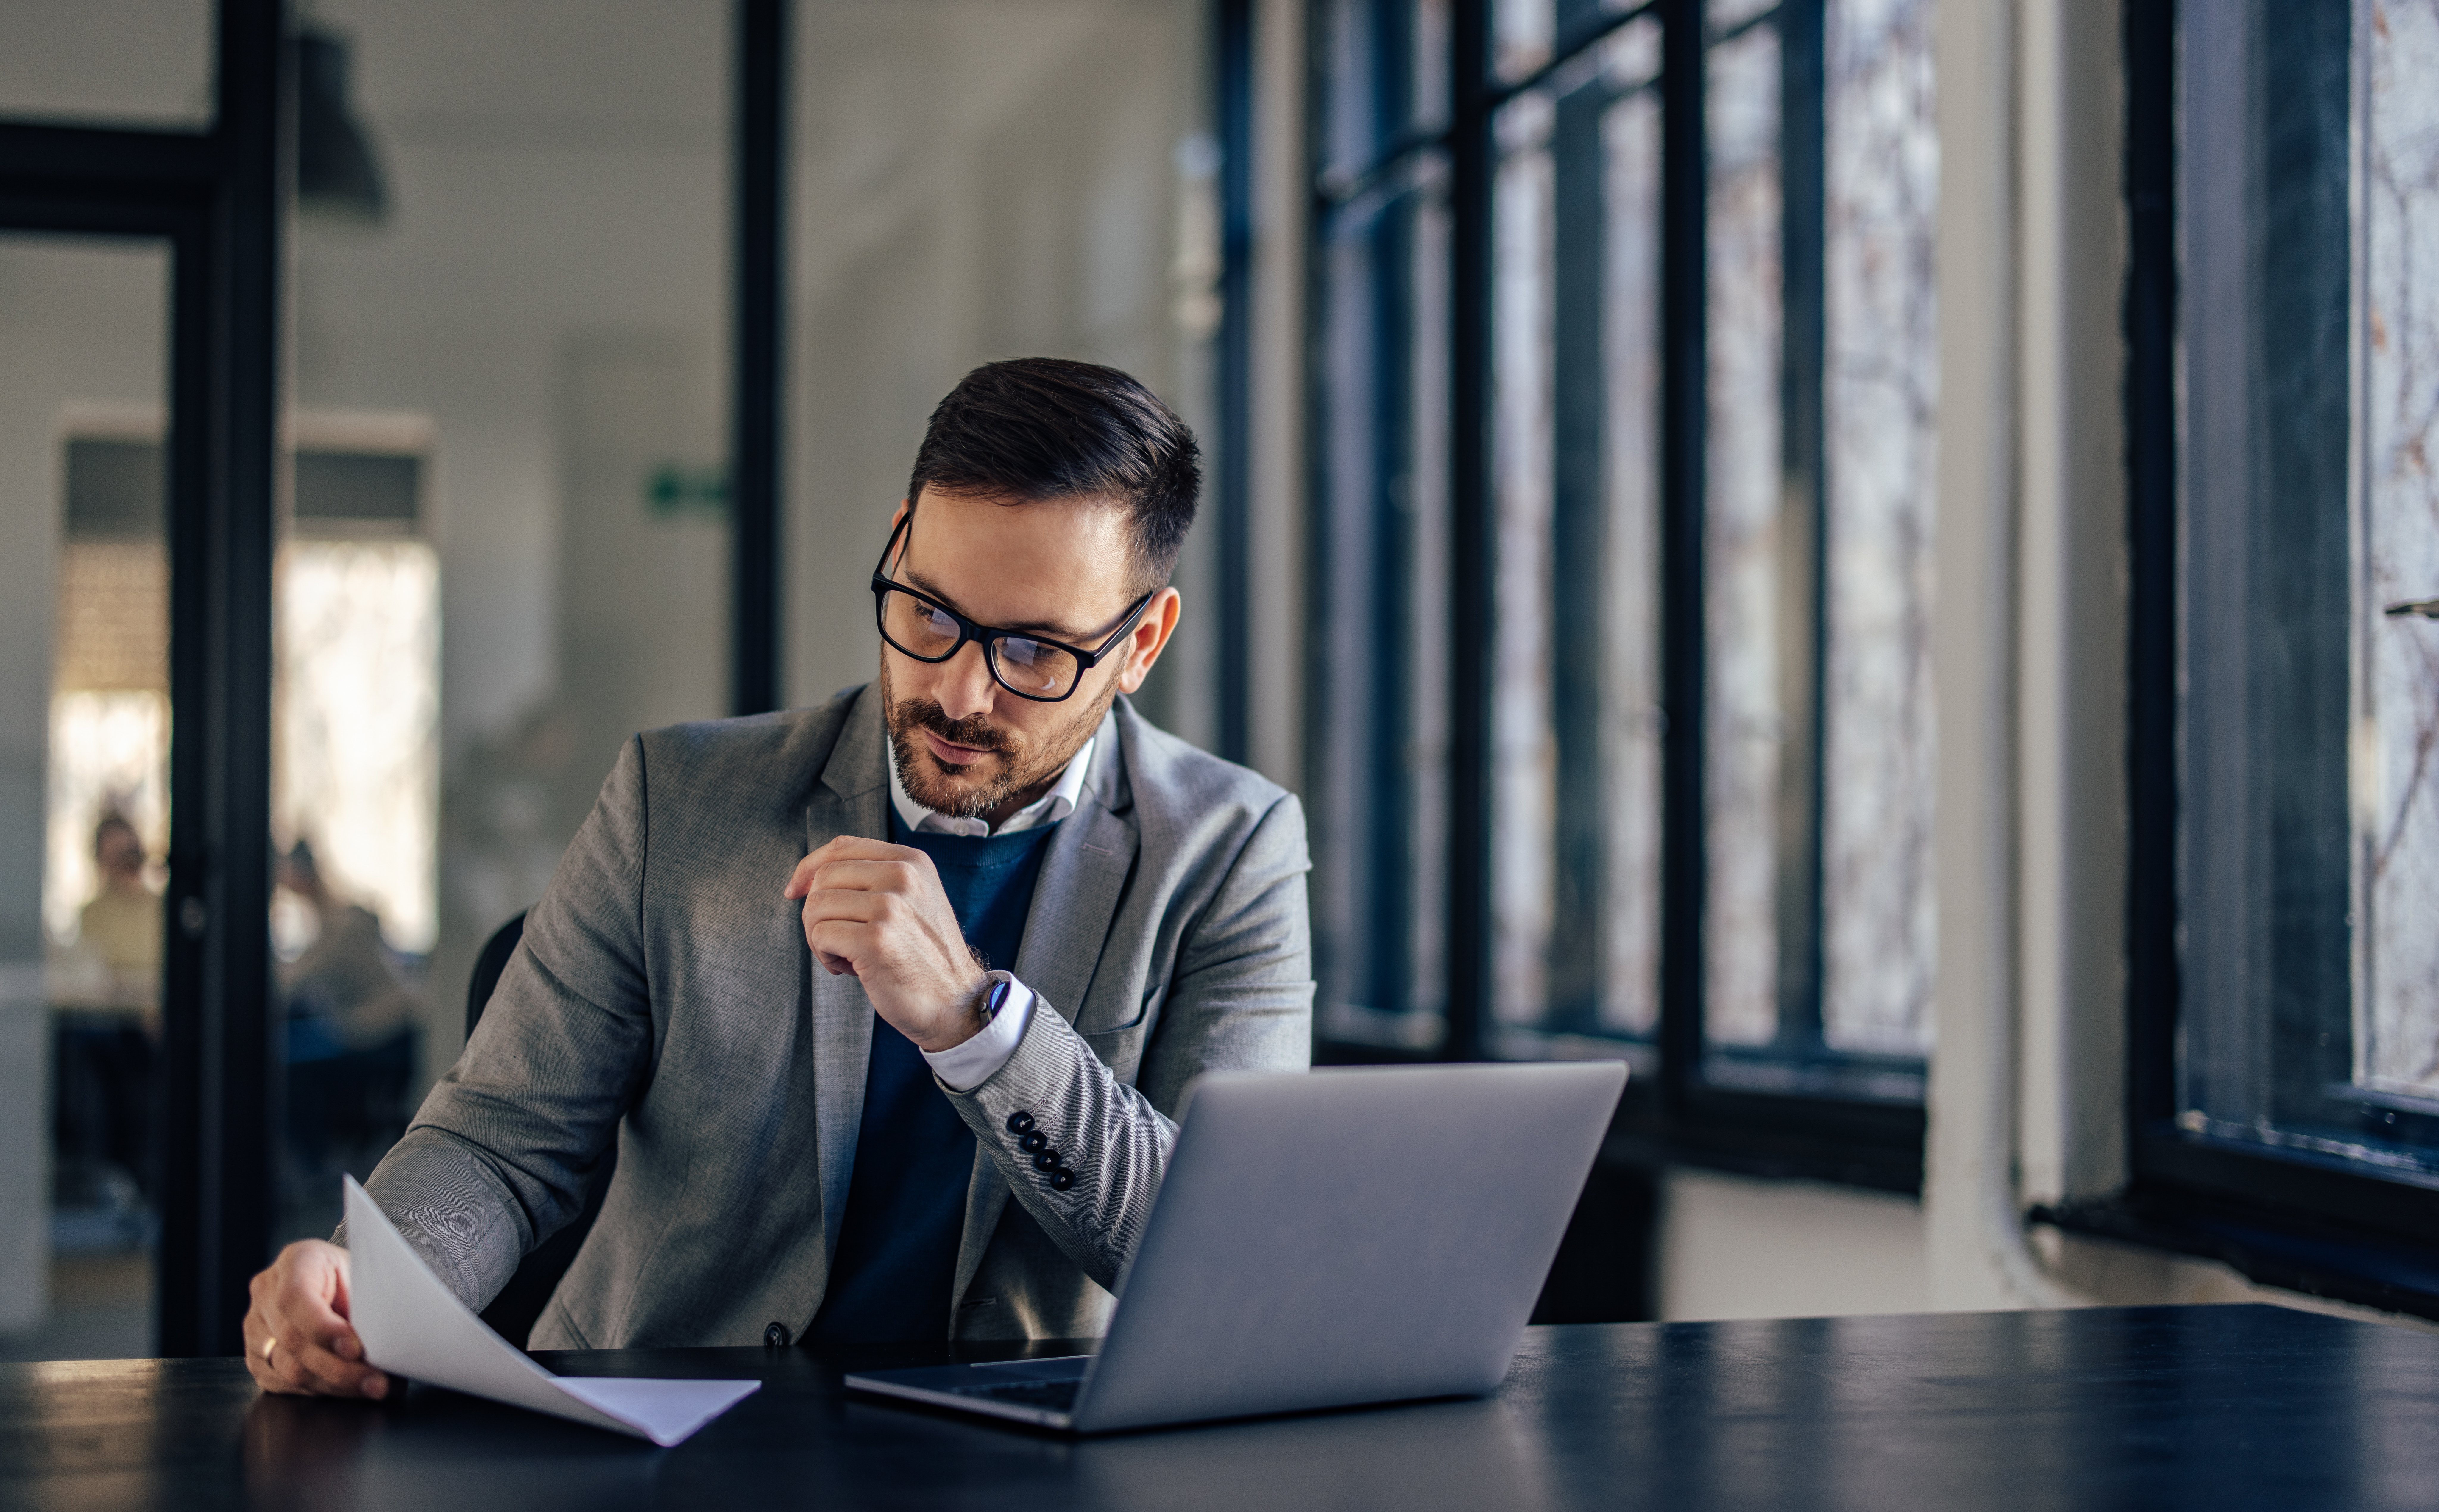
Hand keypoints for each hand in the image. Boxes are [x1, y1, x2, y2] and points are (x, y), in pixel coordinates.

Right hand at [242, 1240, 389, 1398]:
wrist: (336, 1282)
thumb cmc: (354, 1276)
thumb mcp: (364, 1275)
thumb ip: (366, 1303)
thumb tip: (384, 1342)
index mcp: (295, 1261)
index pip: (294, 1297)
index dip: (323, 1328)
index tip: (355, 1348)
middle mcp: (266, 1293)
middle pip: (293, 1341)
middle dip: (339, 1368)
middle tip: (377, 1382)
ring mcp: (256, 1327)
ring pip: (289, 1369)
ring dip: (335, 1385)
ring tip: (371, 1388)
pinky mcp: (257, 1357)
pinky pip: (284, 1384)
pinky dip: (321, 1390)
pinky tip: (349, 1390)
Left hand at [785, 836, 989, 1052]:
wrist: (956, 1001)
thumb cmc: (924, 955)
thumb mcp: (913, 899)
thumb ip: (874, 878)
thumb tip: (810, 878)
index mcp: (911, 861)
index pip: (842, 847)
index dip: (809, 867)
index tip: (794, 890)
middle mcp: (902, 877)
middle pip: (823, 878)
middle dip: (815, 912)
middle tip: (834, 940)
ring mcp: (890, 907)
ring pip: (817, 906)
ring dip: (818, 936)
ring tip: (845, 956)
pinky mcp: (876, 940)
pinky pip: (820, 935)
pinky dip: (824, 955)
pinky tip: (848, 969)